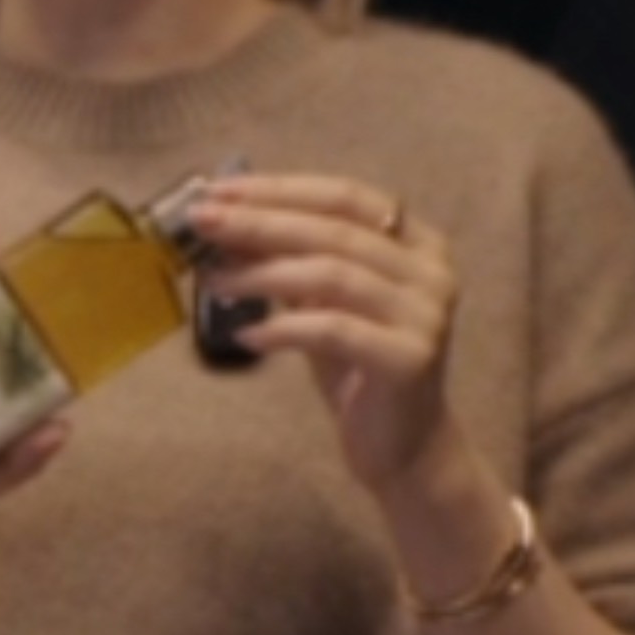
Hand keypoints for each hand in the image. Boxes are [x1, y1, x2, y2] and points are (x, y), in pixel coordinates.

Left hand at [177, 168, 458, 496]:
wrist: (404, 445)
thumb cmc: (357, 366)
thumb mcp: (319, 301)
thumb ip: (288, 259)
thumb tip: (224, 217)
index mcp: (417, 241)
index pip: (343, 196)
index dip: (280, 189)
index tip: (218, 190)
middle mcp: (431, 270)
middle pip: (335, 230)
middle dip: (261, 222)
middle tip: (203, 222)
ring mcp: (427, 314)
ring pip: (334, 275)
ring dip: (263, 273)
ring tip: (214, 281)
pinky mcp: (410, 358)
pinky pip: (334, 330)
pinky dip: (284, 328)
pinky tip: (247, 335)